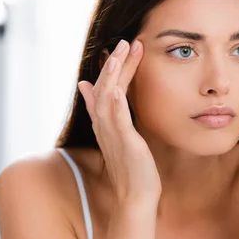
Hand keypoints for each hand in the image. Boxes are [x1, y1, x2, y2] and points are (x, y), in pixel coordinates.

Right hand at [78, 39, 161, 201]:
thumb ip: (114, 120)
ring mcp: (112, 134)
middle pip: (104, 88)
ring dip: (112, 75)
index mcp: (106, 124)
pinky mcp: (124, 144)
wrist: (136, 196)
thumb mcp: (123, 140)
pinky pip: (116, 121)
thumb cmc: (133, 169)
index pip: (106, 89)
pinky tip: (116, 88)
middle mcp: (105, 126)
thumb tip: (102, 105)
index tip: (124, 49)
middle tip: (125, 42)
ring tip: (119, 53)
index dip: (114, 69)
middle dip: (114, 64)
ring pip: (106, 99)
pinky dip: (114, 104)